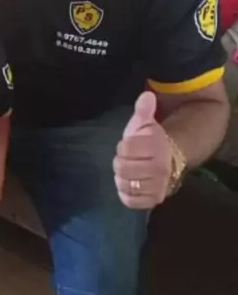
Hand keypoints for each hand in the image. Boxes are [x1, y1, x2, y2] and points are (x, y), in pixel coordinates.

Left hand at [113, 91, 172, 208]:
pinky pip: (131, 200)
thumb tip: (146, 94)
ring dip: (122, 177)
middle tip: (128, 159)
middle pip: (122, 167)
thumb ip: (144, 109)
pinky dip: (126, 193)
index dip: (124, 145)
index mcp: (157, 147)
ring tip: (129, 171)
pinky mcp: (153, 199)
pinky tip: (129, 184)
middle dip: (121, 161)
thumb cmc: (153, 140)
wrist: (172, 159)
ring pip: (126, 184)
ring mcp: (157, 186)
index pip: (126, 148)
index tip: (130, 144)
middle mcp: (159, 169)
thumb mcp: (147, 123)